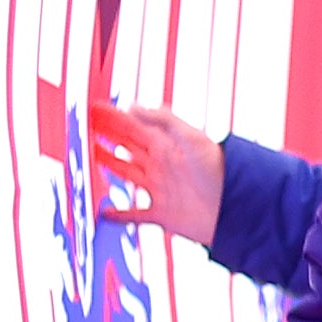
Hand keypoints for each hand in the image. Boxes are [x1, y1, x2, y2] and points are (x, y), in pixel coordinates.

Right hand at [81, 98, 225, 248]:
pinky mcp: (162, 215)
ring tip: (92, 155)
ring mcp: (160, 190)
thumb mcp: (191, 137)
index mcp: (165, 146)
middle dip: (108, 137)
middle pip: (126, 148)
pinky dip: (119, 215)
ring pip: (127, 174)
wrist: (234, 207)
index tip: (94, 110)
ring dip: (109, 164)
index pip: (132, 128)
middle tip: (87, 128)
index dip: (113, 119)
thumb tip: (132, 106)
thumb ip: (162, 120)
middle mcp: (160, 166)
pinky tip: (105, 213)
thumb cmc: (218, 169)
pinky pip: (135, 214)